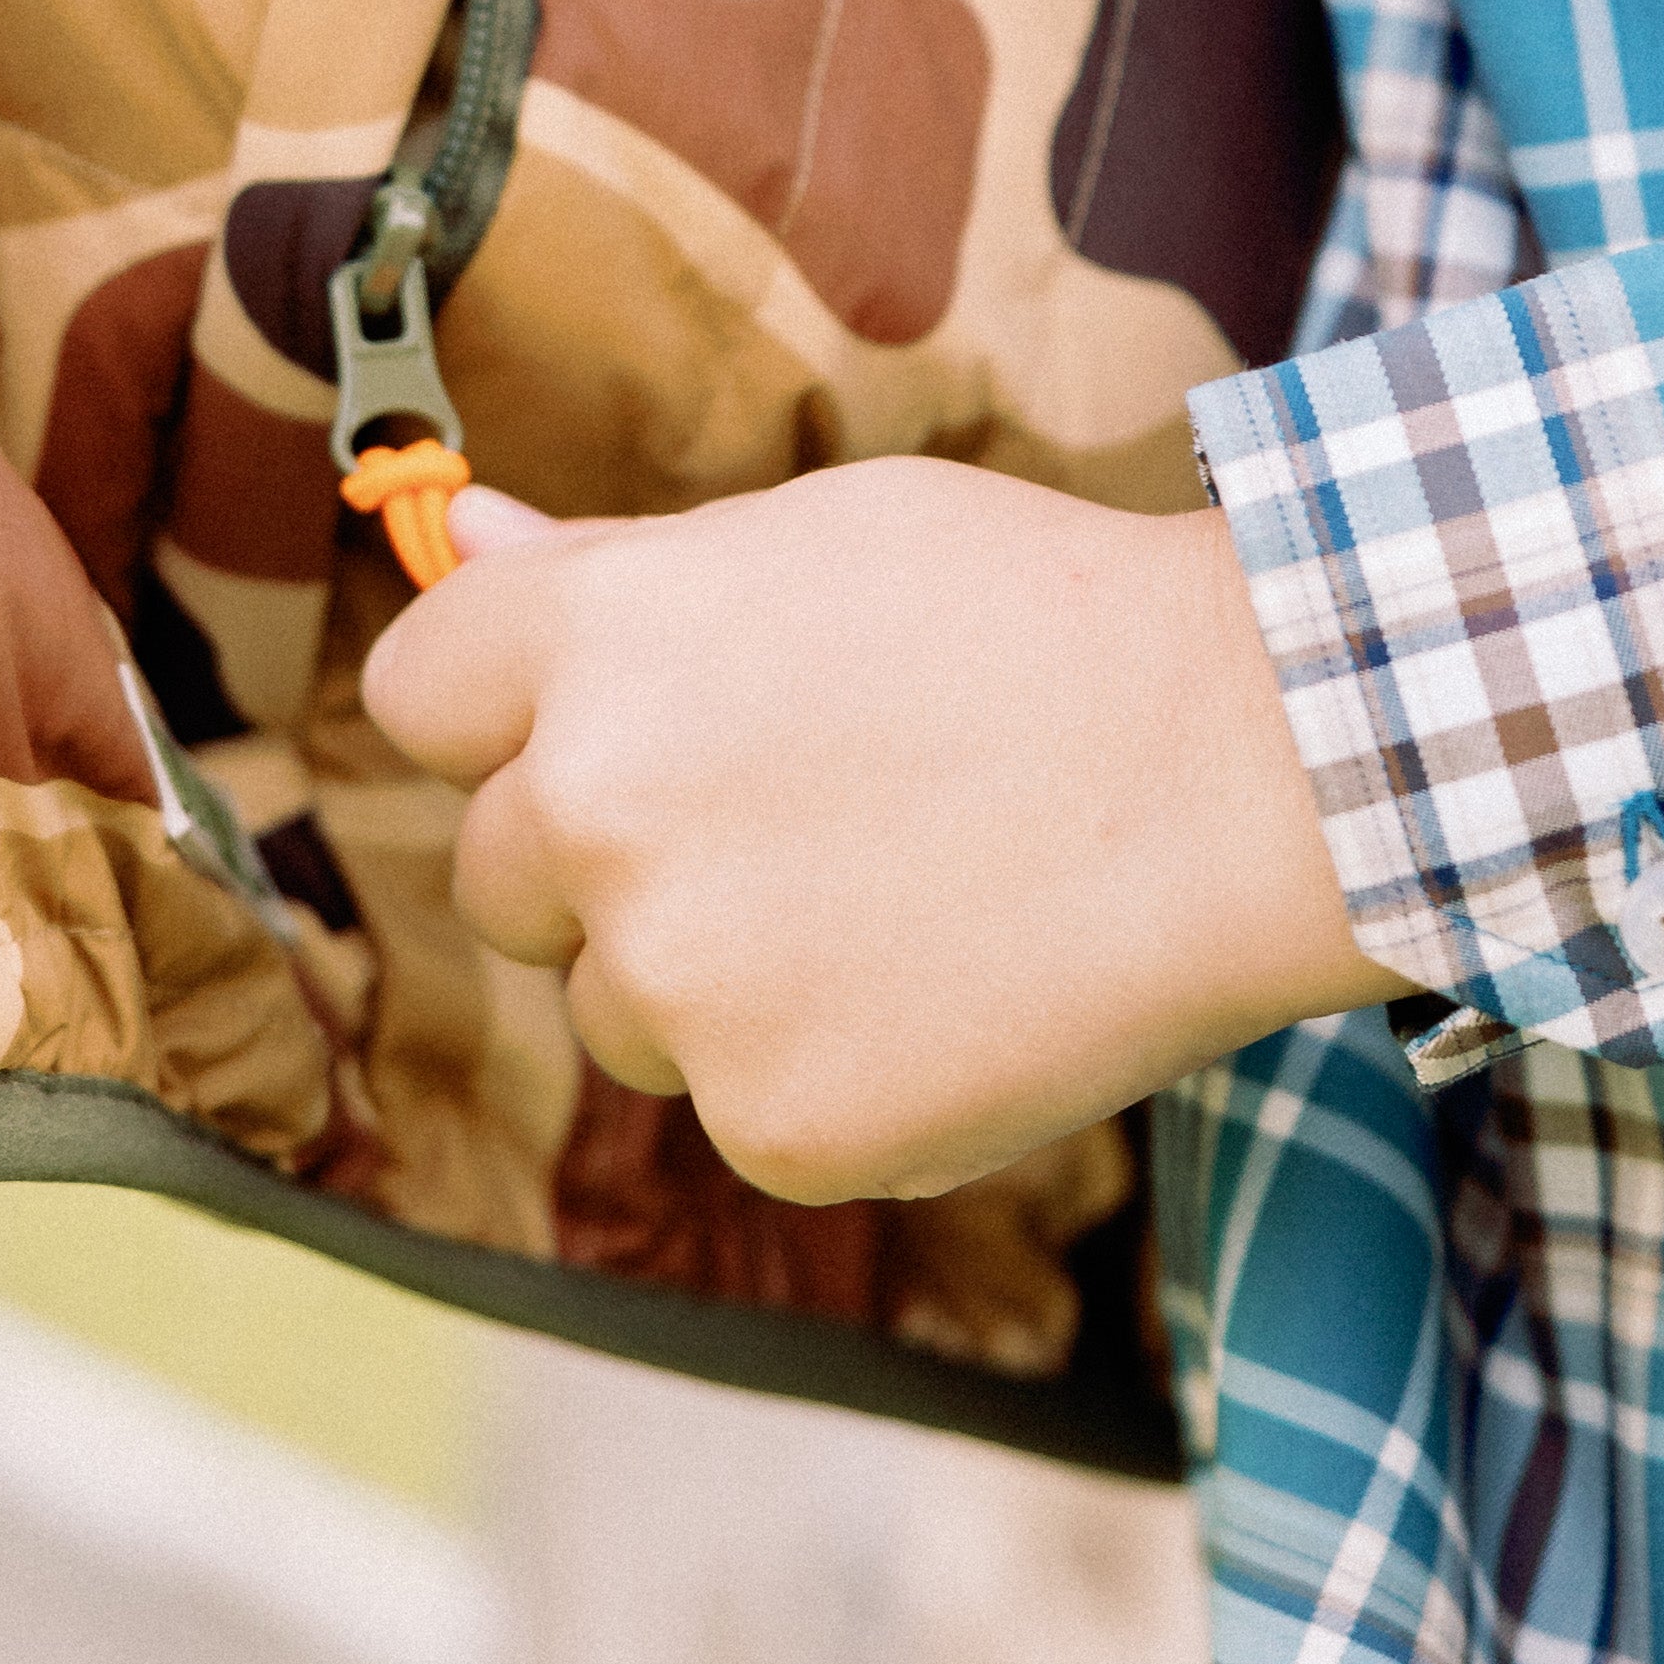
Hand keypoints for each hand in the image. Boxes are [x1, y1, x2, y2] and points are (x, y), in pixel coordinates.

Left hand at [359, 460, 1396, 1203]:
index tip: (597, 724)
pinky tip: (948, 987)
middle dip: (606, 859)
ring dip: (711, 976)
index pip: (418, 693)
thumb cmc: (1039, 619)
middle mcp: (596, 813)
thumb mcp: (818, 536)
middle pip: (499, 876)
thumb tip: (464, 539)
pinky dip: (824, 1072)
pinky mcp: (773, 1127)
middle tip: (794, 814)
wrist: (1245, 772)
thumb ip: (614, 568)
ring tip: (898, 892)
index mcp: (593, 643)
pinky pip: (739, 1111)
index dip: (505, 711)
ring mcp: (678, 986)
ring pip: (617, 1009)